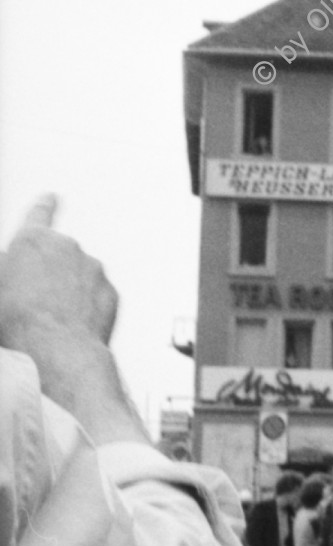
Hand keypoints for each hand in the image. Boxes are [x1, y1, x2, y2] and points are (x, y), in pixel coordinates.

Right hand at [0, 195, 118, 346]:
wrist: (57, 349)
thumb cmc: (18, 320)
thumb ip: (6, 267)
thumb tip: (10, 261)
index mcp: (33, 241)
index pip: (38, 214)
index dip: (43, 206)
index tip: (51, 197)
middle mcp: (68, 248)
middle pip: (56, 255)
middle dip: (46, 272)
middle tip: (31, 300)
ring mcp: (93, 269)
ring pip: (77, 276)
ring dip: (66, 290)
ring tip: (49, 317)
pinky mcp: (110, 292)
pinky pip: (94, 296)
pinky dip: (84, 306)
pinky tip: (69, 324)